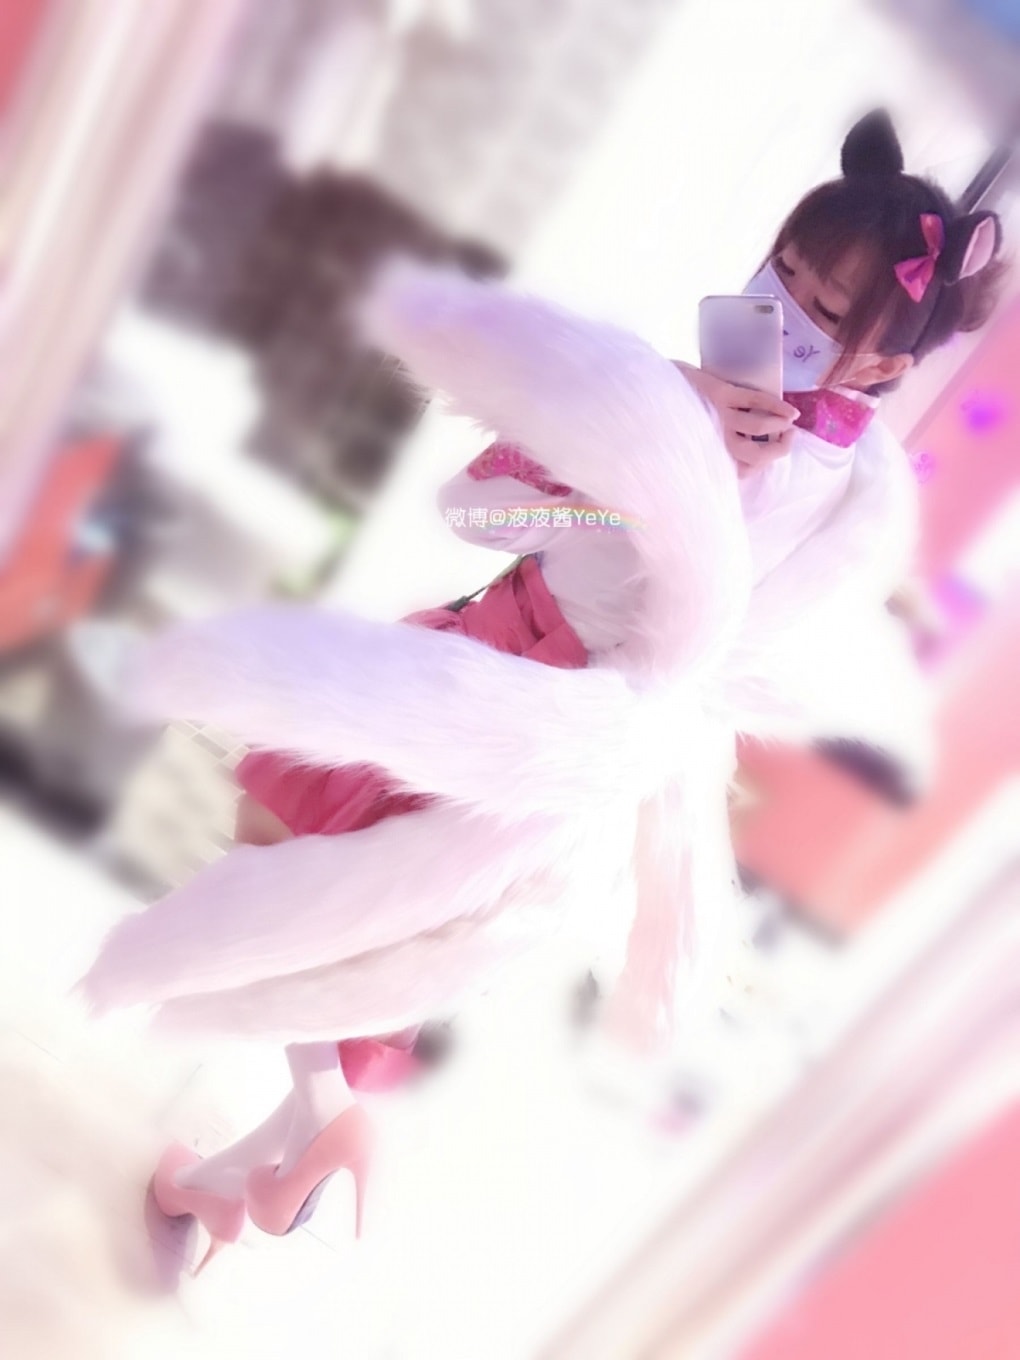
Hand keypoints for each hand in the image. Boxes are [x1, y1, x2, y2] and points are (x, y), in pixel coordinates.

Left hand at [674, 363, 797, 476]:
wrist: (648, 385)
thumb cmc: (668, 415)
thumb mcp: (688, 442)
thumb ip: (708, 450)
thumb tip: (732, 456)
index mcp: (706, 455)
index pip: (740, 472)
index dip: (759, 467)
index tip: (766, 458)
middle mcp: (713, 441)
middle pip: (755, 457)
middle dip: (777, 451)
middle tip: (787, 440)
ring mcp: (719, 418)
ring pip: (760, 429)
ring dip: (781, 428)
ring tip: (790, 423)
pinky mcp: (721, 395)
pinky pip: (756, 401)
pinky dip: (776, 406)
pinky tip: (790, 411)